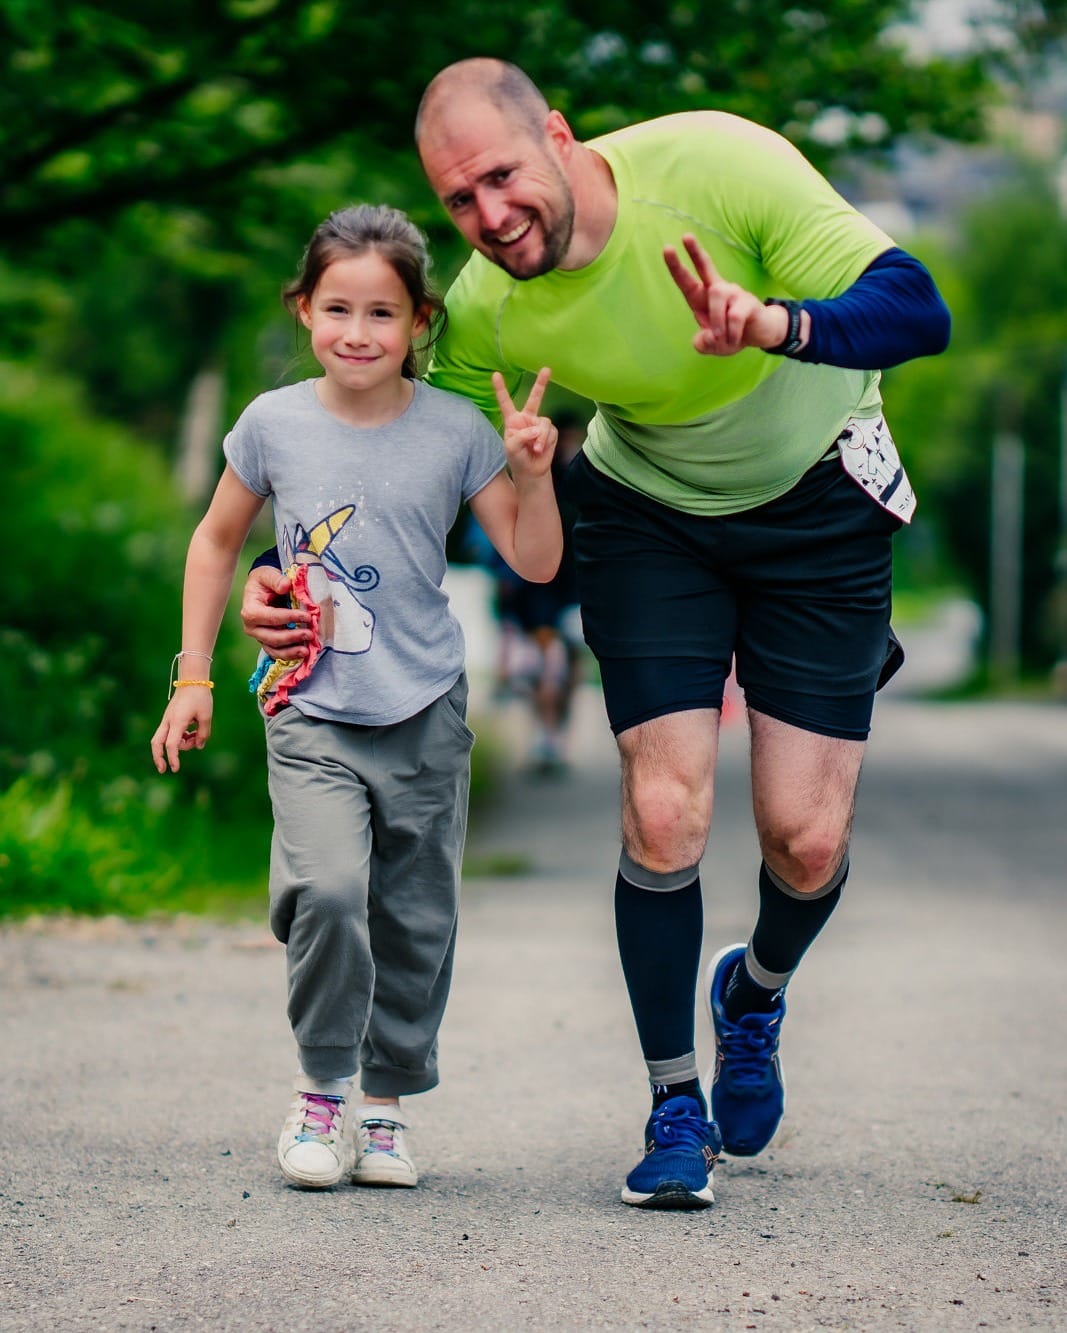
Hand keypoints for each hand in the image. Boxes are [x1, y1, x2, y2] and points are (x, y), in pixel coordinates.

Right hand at [151, 687, 213, 773]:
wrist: (192, 680)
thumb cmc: (200, 697)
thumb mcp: (206, 716)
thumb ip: (203, 733)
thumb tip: (199, 747)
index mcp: (177, 721)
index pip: (171, 744)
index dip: (173, 758)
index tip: (175, 769)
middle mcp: (168, 721)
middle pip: (156, 743)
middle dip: (158, 757)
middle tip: (163, 770)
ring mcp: (167, 719)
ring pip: (165, 739)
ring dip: (180, 744)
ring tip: (196, 737)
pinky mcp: (170, 718)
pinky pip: (171, 733)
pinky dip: (180, 738)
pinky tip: (192, 733)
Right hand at [240, 565, 310, 659]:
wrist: (263, 588)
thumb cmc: (264, 581)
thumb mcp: (267, 574)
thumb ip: (276, 579)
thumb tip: (286, 586)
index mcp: (250, 611)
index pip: (272, 617)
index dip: (290, 618)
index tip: (307, 616)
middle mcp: (252, 627)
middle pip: (273, 637)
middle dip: (293, 637)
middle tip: (310, 633)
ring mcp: (259, 637)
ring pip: (274, 649)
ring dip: (291, 651)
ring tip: (307, 650)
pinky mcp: (267, 642)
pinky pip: (277, 653)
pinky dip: (289, 655)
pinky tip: (302, 654)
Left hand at [492, 367, 557, 480]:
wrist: (531, 471)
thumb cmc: (517, 459)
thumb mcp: (512, 447)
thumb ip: (521, 435)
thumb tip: (537, 429)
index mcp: (513, 420)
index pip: (505, 402)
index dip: (500, 389)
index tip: (495, 375)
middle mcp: (527, 418)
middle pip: (534, 398)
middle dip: (541, 383)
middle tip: (547, 369)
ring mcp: (539, 424)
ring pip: (544, 422)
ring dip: (540, 437)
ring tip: (535, 449)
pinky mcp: (550, 431)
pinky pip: (550, 431)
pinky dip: (545, 441)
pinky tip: (540, 450)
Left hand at [663, 233, 788, 356]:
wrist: (759, 335)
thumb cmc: (731, 335)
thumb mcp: (712, 346)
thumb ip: (703, 344)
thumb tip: (708, 335)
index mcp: (703, 298)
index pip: (687, 280)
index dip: (677, 266)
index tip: (667, 249)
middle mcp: (718, 290)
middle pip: (706, 267)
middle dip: (694, 252)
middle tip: (685, 236)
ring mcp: (734, 293)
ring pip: (717, 296)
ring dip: (717, 322)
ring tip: (721, 339)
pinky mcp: (749, 301)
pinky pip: (734, 316)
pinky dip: (731, 332)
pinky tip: (734, 339)